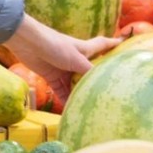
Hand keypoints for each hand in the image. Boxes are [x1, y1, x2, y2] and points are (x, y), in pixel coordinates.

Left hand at [2, 14, 119, 102]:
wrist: (27, 43)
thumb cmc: (55, 45)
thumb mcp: (77, 58)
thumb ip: (89, 71)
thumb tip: (102, 84)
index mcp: (85, 49)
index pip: (103, 45)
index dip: (114, 44)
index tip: (125, 45)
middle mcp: (76, 59)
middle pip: (90, 71)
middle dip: (98, 80)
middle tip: (111, 93)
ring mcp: (64, 68)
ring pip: (76, 84)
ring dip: (80, 94)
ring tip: (92, 107)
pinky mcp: (52, 76)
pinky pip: (61, 91)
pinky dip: (65, 100)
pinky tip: (71, 110)